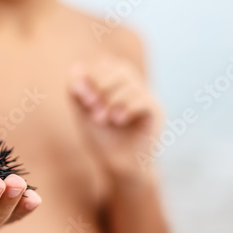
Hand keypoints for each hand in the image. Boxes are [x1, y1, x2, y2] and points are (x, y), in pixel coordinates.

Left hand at [69, 57, 162, 176]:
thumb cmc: (101, 139)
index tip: (83, 100)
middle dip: (101, 87)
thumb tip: (76, 66)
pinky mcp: (157, 113)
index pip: (105, 65)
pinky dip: (127, 107)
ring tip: (102, 119)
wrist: (118, 166)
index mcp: (116, 84)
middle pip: (119, 69)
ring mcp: (147, 98)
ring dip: (111, 100)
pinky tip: (118, 120)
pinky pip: (144, 100)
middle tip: (92, 109)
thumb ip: (76, 91)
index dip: (91, 77)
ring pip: (131, 84)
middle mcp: (134, 87)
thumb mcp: (82, 113)